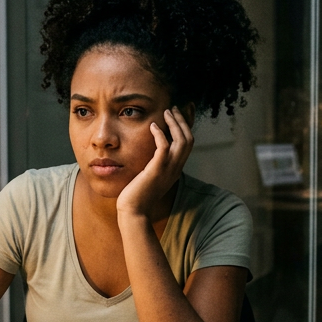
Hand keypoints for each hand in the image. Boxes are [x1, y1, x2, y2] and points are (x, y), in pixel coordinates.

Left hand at [117, 107, 192, 221]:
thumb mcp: (151, 178)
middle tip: (173, 109)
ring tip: (166, 112)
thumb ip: (155, 166)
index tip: (180, 114)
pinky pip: (164, 147)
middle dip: (182, 121)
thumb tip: (151, 155)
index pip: (188, 144)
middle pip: (189, 139)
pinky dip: (160, 134)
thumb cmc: (138, 196)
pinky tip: (153, 126)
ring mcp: (168, 170)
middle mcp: (176, 169)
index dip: (187, 127)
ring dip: (174, 124)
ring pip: (181, 141)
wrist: (133, 212)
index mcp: (176, 170)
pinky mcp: (156, 170)